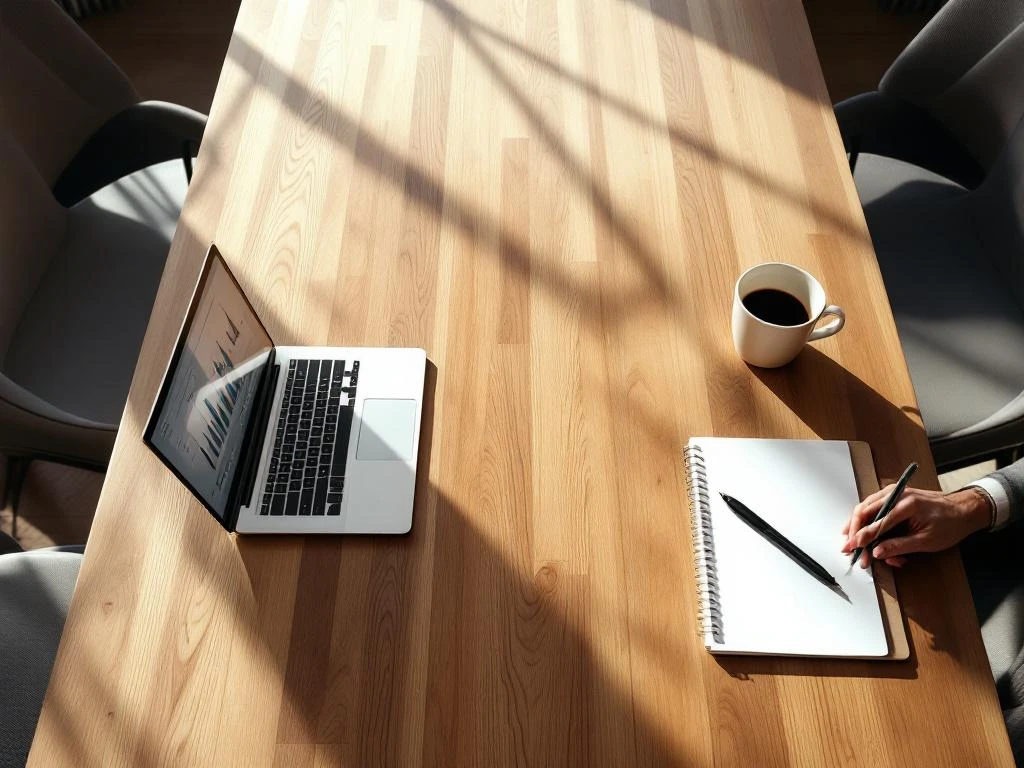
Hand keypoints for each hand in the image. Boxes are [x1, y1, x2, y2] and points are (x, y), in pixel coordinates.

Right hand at [840, 485, 990, 567]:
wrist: (963, 510)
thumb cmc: (950, 524)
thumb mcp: (927, 541)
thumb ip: (899, 546)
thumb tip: (878, 552)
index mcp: (907, 504)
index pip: (877, 522)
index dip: (863, 537)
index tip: (853, 548)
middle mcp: (897, 494)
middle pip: (864, 510)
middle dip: (855, 532)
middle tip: (849, 548)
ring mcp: (894, 493)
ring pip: (866, 508)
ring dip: (859, 527)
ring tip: (854, 542)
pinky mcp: (894, 497)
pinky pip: (874, 508)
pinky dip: (867, 522)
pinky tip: (863, 532)